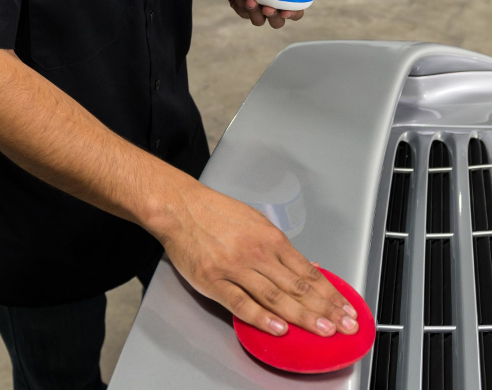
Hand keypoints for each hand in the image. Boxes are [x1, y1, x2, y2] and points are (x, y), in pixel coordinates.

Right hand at [157, 181, 358, 336]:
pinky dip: (261, 317)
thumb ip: (281, 246)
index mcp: (270, 238)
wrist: (182, 207)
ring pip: (275, 296)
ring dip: (302, 315)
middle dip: (324, 308)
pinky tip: (279, 329)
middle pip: (297, 286)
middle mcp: (257, 253)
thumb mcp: (256, 221)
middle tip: (345, 325)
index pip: (308, 271)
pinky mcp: (213, 279)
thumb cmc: (218, 212)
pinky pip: (240, 302)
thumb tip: (308, 265)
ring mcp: (235, 267)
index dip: (330, 292)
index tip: (345, 307)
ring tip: (322, 330)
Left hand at [218, 0, 324, 28]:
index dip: (292, 15)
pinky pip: (241, 8)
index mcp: (285, 0)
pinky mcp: (241, 6)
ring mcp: (256, 9)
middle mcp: (272, 7)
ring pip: (258, 20)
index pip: (294, 14)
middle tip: (269, 8)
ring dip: (255, 13)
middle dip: (274, 17)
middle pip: (276, 22)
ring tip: (251, 1)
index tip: (288, 10)